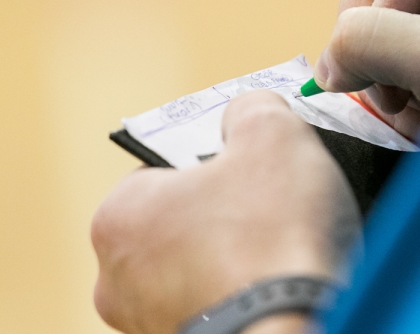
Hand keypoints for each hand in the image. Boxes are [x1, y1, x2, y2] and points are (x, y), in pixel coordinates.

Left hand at [92, 91, 361, 333]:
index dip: (215, 160)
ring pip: (199, 266)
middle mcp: (118, 278)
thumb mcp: (272, 134)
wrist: (301, 331)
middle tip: (270, 205)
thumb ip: (252, 107)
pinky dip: (242, 294)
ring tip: (279, 248)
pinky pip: (216, 304)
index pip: (166, 168)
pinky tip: (276, 287)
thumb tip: (248, 111)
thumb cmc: (274, 236)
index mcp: (121, 215)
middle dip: (226, 210)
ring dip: (235, 255)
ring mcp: (149, 322)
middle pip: (183, 220)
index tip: (250, 166)